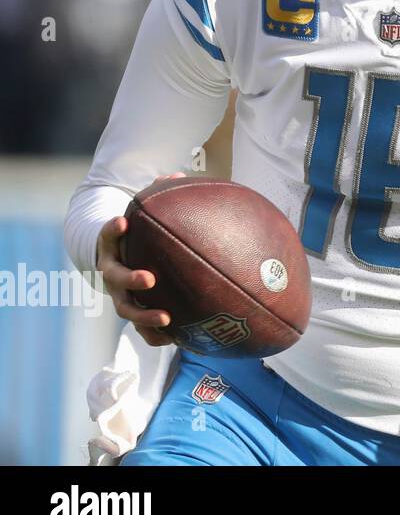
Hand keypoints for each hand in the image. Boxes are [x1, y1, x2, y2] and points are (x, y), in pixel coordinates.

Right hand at [96, 173, 184, 346]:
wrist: (119, 261)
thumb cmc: (138, 235)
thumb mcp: (143, 216)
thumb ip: (159, 196)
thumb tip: (178, 175)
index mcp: (113, 248)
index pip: (107, 236)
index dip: (111, 229)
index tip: (121, 220)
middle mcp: (112, 273)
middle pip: (115, 278)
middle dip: (131, 279)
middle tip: (150, 278)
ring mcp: (121, 295)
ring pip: (126, 309)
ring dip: (144, 315)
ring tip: (167, 319)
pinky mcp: (134, 312)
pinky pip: (142, 329)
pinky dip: (155, 335)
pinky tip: (178, 339)